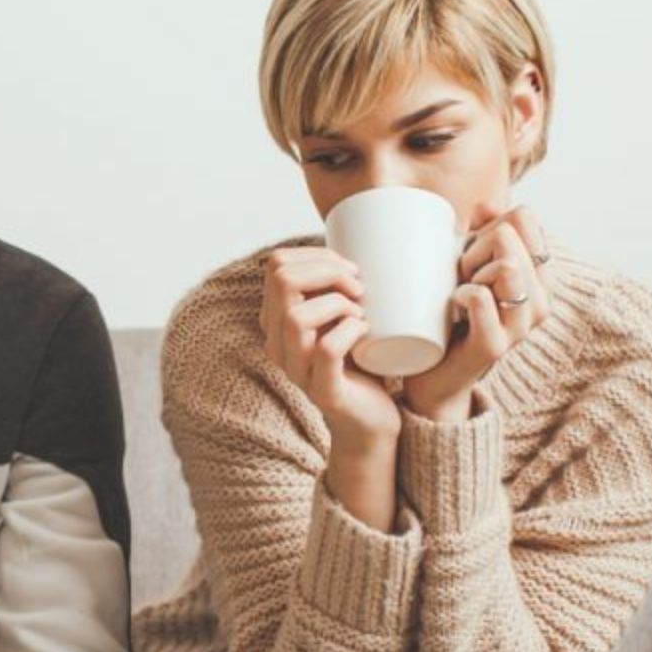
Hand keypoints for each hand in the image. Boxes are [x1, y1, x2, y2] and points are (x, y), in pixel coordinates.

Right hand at [259, 246, 400, 444]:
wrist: (374, 419)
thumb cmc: (365, 361)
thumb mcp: (344, 315)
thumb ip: (338, 285)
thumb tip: (367, 232)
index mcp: (276, 321)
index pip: (277, 265)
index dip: (317, 256)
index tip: (352, 270)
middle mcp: (277, 344)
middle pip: (281, 280)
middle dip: (328, 270)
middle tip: (360, 287)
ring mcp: (296, 370)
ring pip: (296, 316)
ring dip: (337, 302)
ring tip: (361, 312)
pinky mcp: (322, 392)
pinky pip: (326, 350)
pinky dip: (349, 331)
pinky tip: (365, 330)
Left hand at [402, 202, 552, 422]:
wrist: (434, 377)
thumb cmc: (451, 317)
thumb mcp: (469, 269)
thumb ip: (483, 235)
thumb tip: (486, 206)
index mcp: (538, 279)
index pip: (526, 221)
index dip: (491, 224)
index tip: (473, 249)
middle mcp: (539, 303)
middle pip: (510, 237)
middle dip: (474, 245)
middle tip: (458, 274)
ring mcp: (520, 327)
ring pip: (504, 266)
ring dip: (469, 268)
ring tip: (457, 289)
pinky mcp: (494, 346)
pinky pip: (481, 298)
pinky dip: (462, 291)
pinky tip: (454, 302)